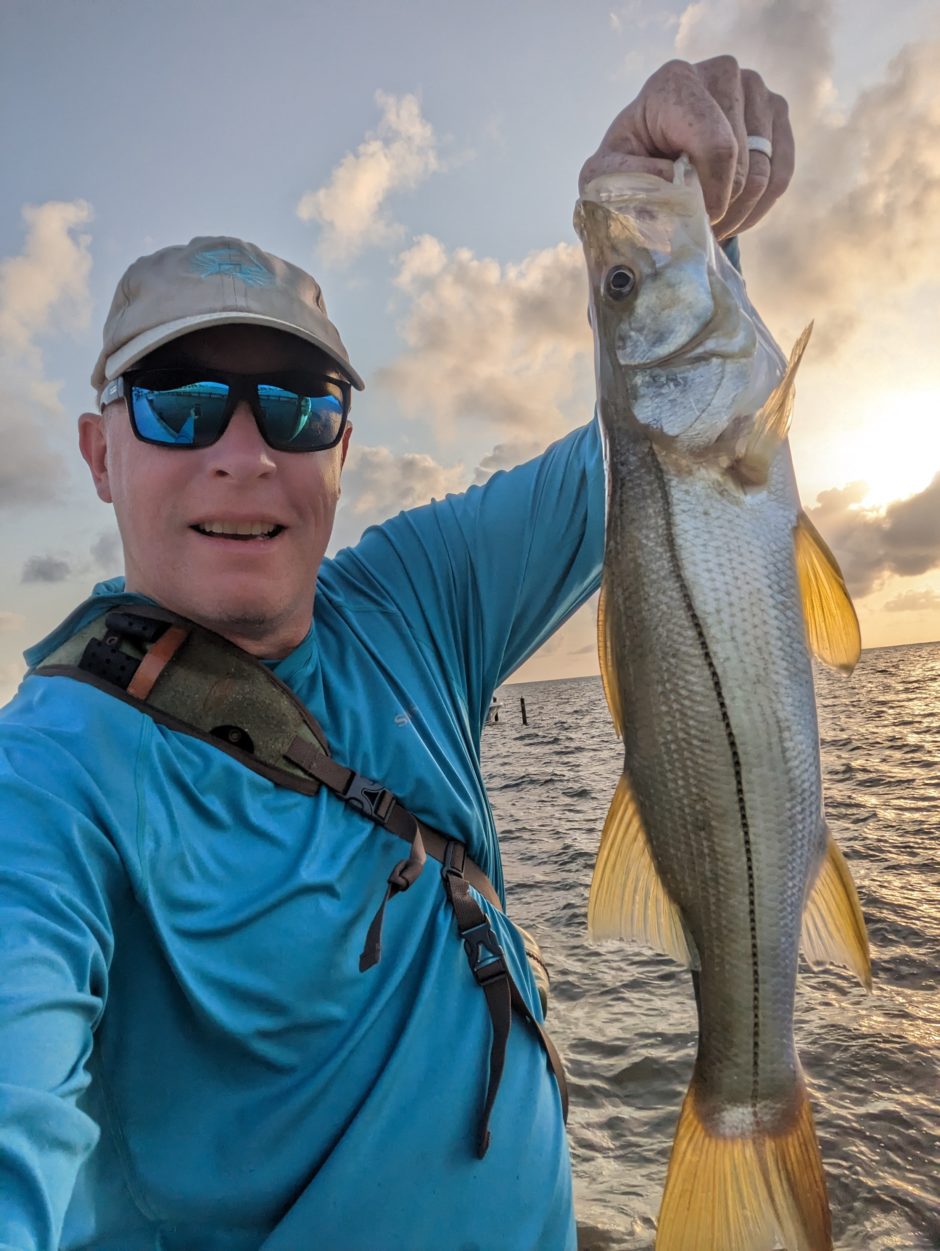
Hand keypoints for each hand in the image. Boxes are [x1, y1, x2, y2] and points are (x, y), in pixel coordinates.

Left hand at [578, 55, 793, 238]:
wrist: (651, 152)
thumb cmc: (629, 164)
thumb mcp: (608, 174)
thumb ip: (629, 177)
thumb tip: (672, 178)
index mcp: (676, 81)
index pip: (717, 146)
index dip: (712, 194)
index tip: (696, 219)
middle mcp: (722, 72)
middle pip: (742, 163)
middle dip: (721, 208)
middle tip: (699, 228)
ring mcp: (755, 89)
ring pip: (764, 174)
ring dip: (739, 214)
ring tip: (712, 224)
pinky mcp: (776, 111)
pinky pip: (782, 174)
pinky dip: (759, 207)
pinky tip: (735, 217)